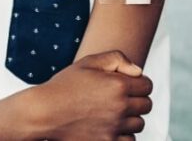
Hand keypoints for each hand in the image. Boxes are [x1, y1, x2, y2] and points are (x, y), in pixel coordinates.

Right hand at [32, 50, 152, 139]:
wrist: (44, 113)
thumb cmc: (65, 86)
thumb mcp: (89, 63)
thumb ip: (117, 59)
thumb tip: (138, 71)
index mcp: (118, 85)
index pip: (147, 86)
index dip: (140, 83)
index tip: (130, 84)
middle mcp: (119, 107)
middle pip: (146, 106)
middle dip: (137, 100)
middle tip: (122, 98)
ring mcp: (114, 128)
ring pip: (139, 124)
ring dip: (131, 118)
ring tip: (115, 113)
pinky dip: (124, 135)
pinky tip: (112, 127)